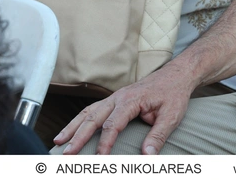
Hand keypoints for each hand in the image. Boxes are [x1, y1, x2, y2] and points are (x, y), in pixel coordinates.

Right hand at [54, 68, 194, 154]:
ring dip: (73, 127)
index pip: (112, 125)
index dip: (104, 144)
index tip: (99, 160)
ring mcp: (115, 97)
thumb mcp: (172, 116)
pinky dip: (80, 120)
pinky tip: (72, 130)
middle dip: (78, 137)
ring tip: (58, 142)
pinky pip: (93, 109)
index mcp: (131, 100)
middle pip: (93, 118)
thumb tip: (147, 156)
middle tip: (66, 154)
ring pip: (88, 112)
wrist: (177, 75)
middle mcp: (118, 97)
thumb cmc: (174, 94)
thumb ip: (158, 135)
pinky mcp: (115, 100)